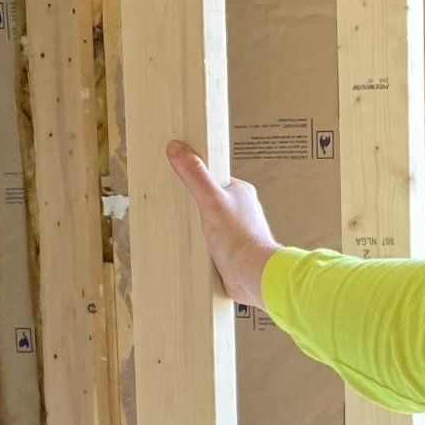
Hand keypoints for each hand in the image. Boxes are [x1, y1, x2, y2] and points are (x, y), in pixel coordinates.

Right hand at [166, 140, 279, 307]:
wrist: (254, 277)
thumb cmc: (240, 239)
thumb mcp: (211, 201)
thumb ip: (195, 175)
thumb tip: (177, 148)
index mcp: (240, 193)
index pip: (211, 177)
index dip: (193, 176)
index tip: (174, 175)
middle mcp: (239, 211)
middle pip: (206, 201)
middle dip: (190, 205)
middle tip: (170, 204)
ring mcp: (234, 232)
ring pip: (206, 224)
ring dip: (193, 228)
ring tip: (174, 228)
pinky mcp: (229, 252)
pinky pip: (208, 244)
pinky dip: (197, 246)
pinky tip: (185, 247)